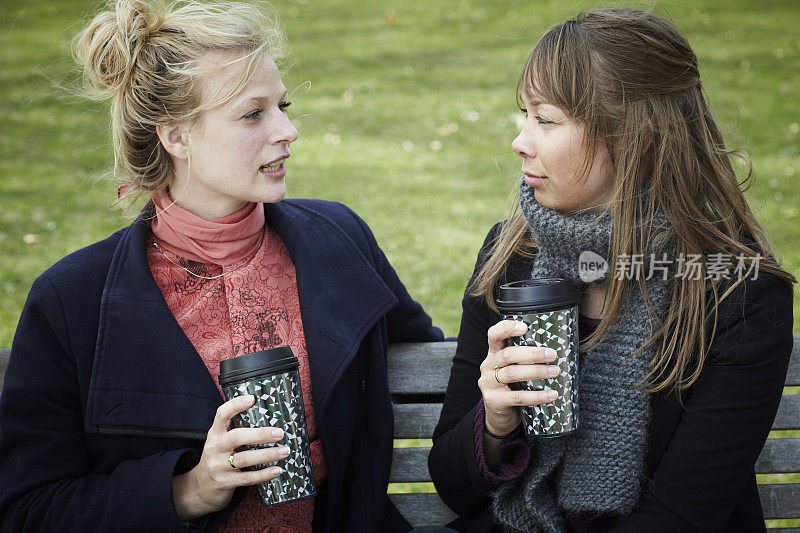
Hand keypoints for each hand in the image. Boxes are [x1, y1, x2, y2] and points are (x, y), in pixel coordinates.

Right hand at [171, 395, 287, 520]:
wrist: (200, 488)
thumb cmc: (219, 459)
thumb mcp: (221, 442)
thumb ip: (237, 431)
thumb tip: (269, 418)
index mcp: (215, 434)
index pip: (222, 414)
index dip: (236, 405)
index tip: (252, 398)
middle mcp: (215, 448)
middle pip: (236, 437)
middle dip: (260, 434)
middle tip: (280, 433)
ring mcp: (218, 466)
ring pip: (244, 459)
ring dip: (267, 455)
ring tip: (285, 451)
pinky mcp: (224, 482)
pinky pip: (246, 478)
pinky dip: (263, 474)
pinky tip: (277, 470)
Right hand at [479, 320, 559, 436]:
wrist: (499, 416)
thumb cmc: (512, 387)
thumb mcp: (513, 369)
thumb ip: (524, 359)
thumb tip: (555, 350)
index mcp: (493, 353)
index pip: (494, 335)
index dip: (507, 328)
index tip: (525, 327)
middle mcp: (488, 365)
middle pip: (508, 354)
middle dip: (532, 354)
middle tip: (552, 355)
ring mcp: (488, 383)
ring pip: (512, 374)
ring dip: (536, 372)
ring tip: (555, 372)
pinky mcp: (494, 400)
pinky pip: (517, 397)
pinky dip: (536, 396)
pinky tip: (551, 395)